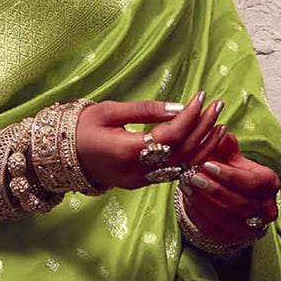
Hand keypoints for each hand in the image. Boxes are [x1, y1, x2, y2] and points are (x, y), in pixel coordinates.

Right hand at [75, 95, 229, 191]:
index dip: (190, 116)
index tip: (202, 97)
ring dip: (203, 145)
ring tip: (219, 124)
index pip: (171, 134)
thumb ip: (144, 110)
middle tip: (218, 106)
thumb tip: (177, 106)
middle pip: (182, 151)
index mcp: (128, 151)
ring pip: (182, 166)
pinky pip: (174, 171)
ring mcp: (141, 181)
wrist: (61, 157)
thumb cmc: (81, 128)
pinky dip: (191, 157)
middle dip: (204, 128)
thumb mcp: (109, 111)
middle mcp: (138, 171)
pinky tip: (203, 142)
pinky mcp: (142, 183)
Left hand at [181, 148, 280, 251]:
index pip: (252, 182)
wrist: (227, 196)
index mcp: (269, 183)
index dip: (230, 175)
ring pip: (228, 219)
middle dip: (215, 191)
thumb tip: (222, 134)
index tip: (208, 165)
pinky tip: (189, 200)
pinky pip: (216, 230)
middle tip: (194, 177)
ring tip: (188, 187)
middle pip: (241, 203)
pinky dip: (200, 215)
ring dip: (205, 203)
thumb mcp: (230, 156)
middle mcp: (266, 207)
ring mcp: (252, 226)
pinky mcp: (235, 238)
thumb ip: (225, 146)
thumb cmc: (231, 172)